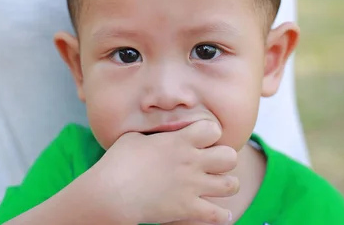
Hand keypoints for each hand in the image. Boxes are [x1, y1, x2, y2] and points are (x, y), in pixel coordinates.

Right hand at [92, 120, 238, 223]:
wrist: (111, 193)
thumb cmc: (118, 162)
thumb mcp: (134, 138)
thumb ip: (152, 135)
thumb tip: (156, 135)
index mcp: (179, 140)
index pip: (213, 128)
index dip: (210, 133)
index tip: (201, 140)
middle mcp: (191, 161)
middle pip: (230, 156)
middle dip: (224, 159)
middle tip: (213, 164)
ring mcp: (192, 186)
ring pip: (231, 185)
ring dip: (227, 185)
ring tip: (218, 186)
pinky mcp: (188, 208)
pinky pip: (218, 215)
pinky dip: (221, 216)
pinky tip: (219, 213)